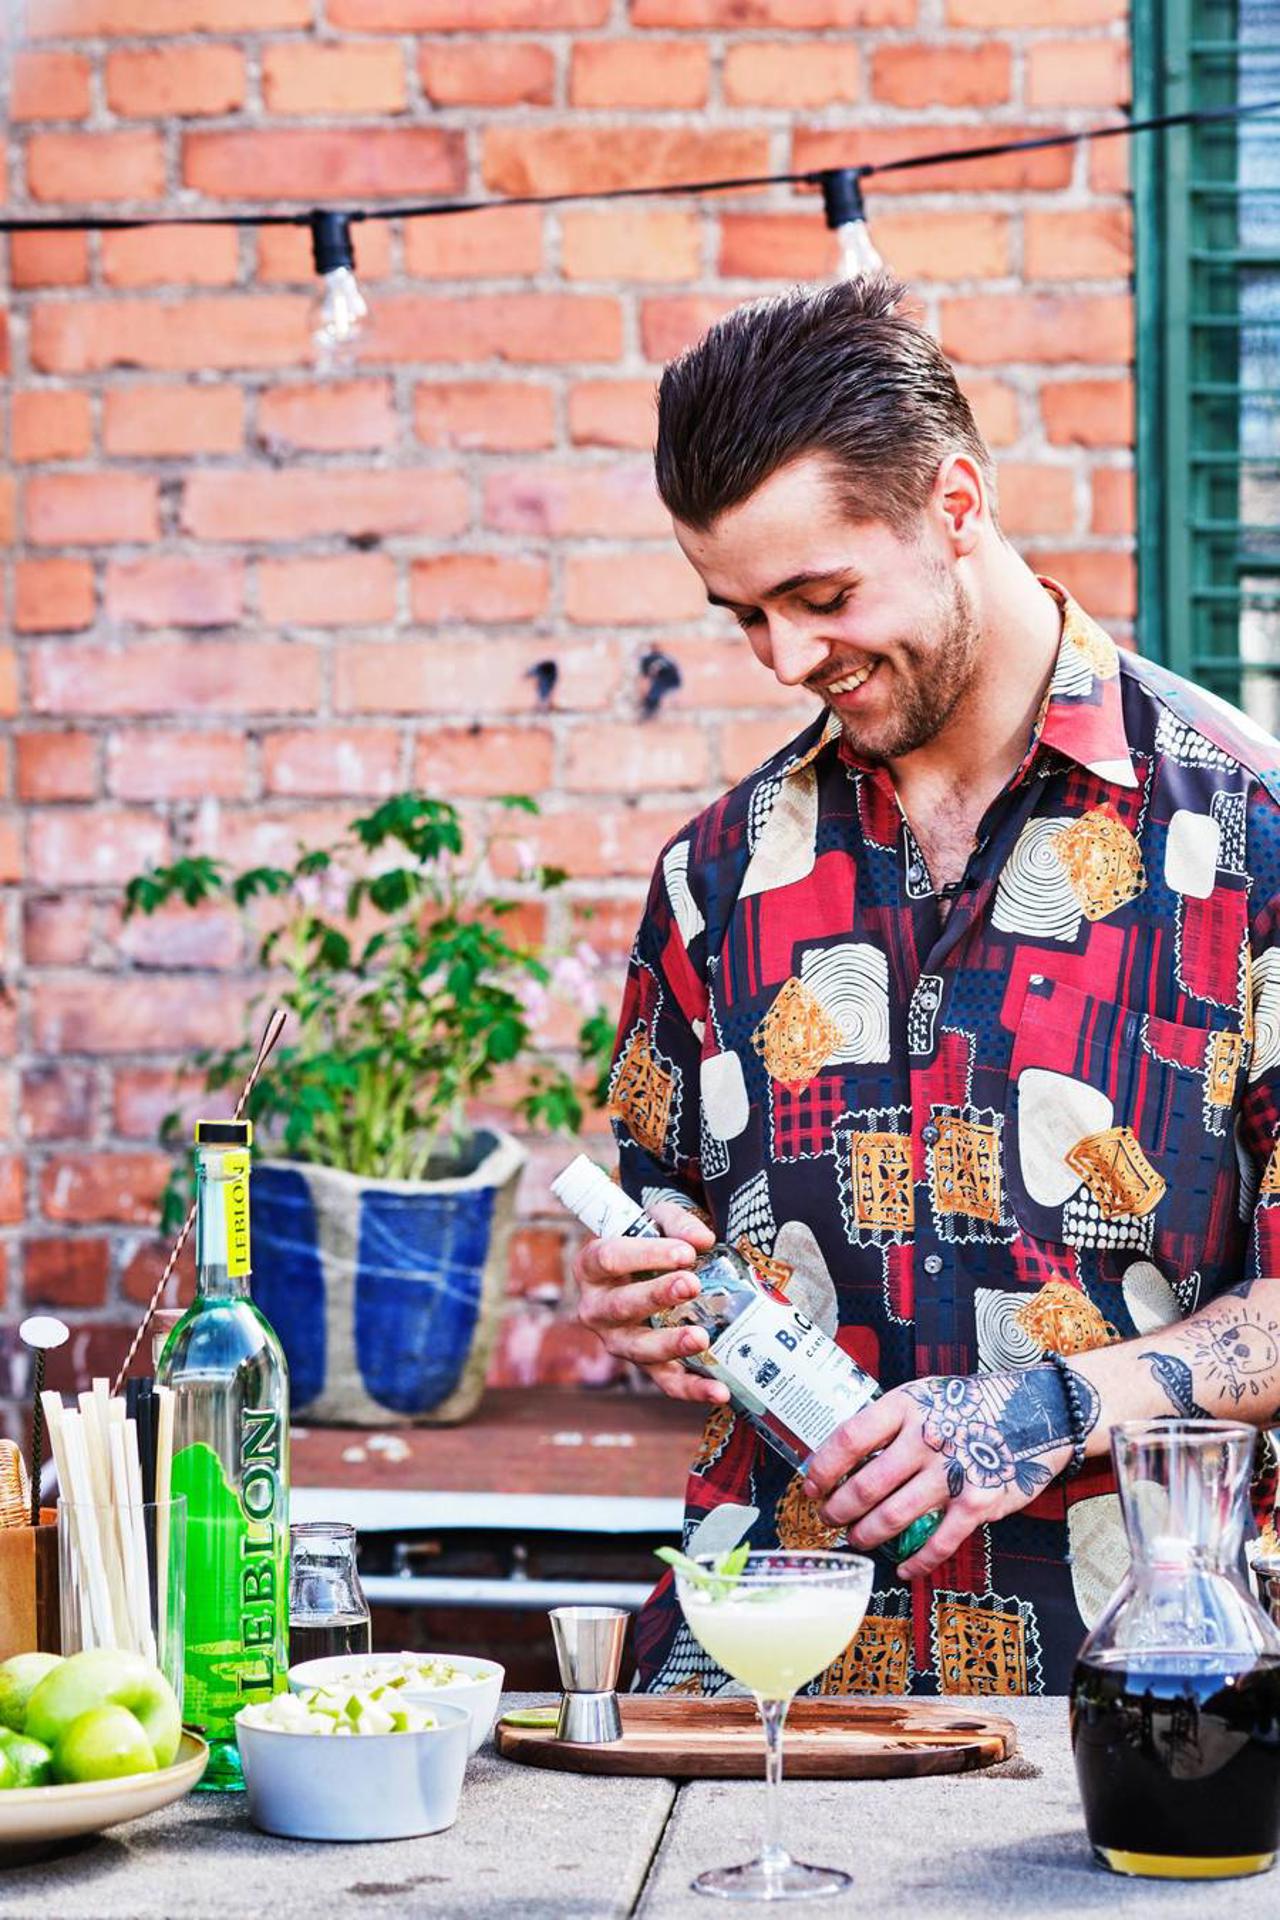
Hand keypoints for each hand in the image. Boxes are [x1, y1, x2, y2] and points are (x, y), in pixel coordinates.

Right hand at [573, 1200, 730, 1406]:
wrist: (646, 1268)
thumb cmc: (647, 1239)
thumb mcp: (657, 1220)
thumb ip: (678, 1223)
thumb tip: (702, 1240)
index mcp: (591, 1266)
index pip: (610, 1258)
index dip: (646, 1255)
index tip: (685, 1253)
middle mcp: (597, 1308)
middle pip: (621, 1306)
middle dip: (656, 1296)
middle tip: (691, 1285)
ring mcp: (619, 1341)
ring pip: (639, 1349)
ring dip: (670, 1344)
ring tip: (701, 1337)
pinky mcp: (646, 1365)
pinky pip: (665, 1381)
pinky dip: (692, 1388)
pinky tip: (719, 1391)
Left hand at [802, 1365, 1085, 1577]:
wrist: (1037, 1410)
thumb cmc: (971, 1405)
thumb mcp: (925, 1396)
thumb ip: (890, 1422)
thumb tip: (843, 1455)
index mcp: (906, 1405)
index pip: (850, 1437)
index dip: (824, 1467)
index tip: (811, 1484)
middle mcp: (927, 1437)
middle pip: (867, 1484)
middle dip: (839, 1509)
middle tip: (828, 1518)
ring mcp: (953, 1471)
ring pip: (894, 1516)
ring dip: (867, 1534)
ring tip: (856, 1539)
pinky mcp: (978, 1501)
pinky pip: (938, 1542)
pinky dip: (917, 1561)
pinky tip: (903, 1568)